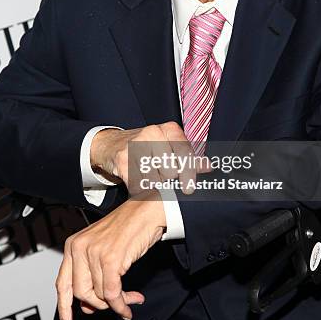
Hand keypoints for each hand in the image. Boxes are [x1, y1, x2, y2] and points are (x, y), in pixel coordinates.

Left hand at [56, 189, 165, 319]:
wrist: (146, 211)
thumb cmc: (127, 228)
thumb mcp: (101, 249)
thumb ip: (91, 275)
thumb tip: (88, 306)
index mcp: (73, 244)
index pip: (62, 283)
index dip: (64, 308)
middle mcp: (79, 247)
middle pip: (80, 293)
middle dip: (98, 304)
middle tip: (115, 304)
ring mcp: (93, 253)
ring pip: (99, 295)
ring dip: (117, 303)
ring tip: (131, 300)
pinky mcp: (110, 259)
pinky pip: (112, 293)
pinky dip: (121, 304)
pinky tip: (130, 304)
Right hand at [90, 121, 208, 194]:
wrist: (112, 144)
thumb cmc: (146, 147)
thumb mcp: (169, 147)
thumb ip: (188, 157)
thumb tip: (208, 166)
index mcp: (169, 129)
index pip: (184, 151)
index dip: (189, 172)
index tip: (189, 188)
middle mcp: (152, 133)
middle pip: (170, 170)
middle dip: (168, 181)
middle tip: (163, 180)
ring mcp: (136, 145)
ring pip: (154, 180)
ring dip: (154, 188)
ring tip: (151, 182)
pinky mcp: (122, 159)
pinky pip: (138, 184)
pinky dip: (140, 190)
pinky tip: (140, 184)